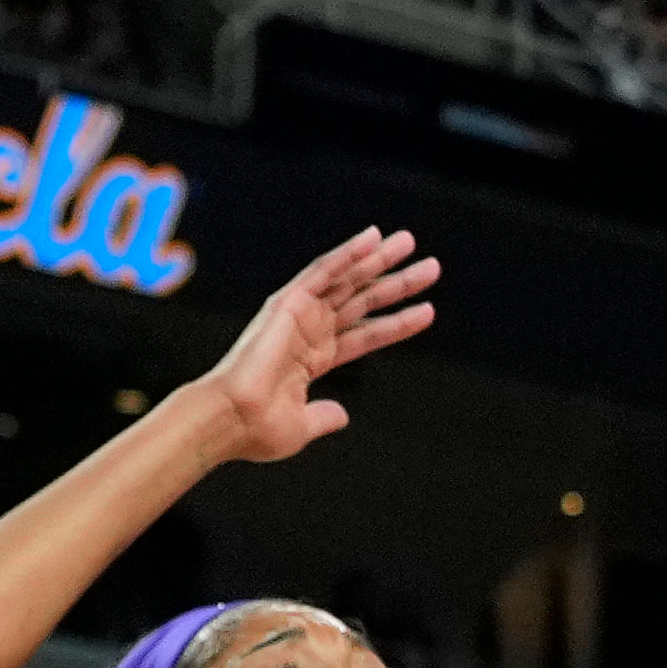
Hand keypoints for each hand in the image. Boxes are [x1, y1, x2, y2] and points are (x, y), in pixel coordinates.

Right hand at [202, 226, 442, 462]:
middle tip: (432, 267)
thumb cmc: (258, 429)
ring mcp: (300, 314)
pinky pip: (323, 272)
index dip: (397, 323)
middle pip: (364, 301)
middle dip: (396, 282)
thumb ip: (324, 417)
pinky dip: (347, 254)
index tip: (428, 311)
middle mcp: (310, 331)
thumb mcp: (303, 426)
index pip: (367, 335)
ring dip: (379, 260)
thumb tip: (341, 415)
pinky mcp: (288, 303)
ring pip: (348, 280)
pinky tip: (372, 239)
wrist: (234, 419)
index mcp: (315, 358)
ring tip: (409, 242)